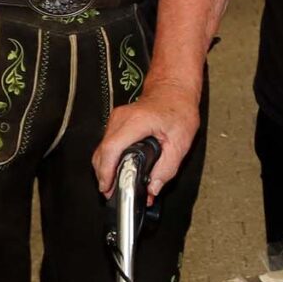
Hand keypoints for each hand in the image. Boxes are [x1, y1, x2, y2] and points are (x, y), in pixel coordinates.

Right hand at [92, 78, 203, 197]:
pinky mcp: (116, 122)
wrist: (175, 89)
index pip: (111, 149)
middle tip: (112, 192)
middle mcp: (121, 118)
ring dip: (105, 168)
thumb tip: (153, 187)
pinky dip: (109, 159)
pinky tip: (117, 170)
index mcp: (136, 122)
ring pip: (101, 148)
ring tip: (114, 185)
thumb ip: (166, 169)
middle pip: (102, 152)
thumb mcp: (180, 142)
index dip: (106, 172)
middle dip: (103, 175)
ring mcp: (116, 119)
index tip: (107, 187)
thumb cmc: (179, 109)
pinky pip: (107, 144)